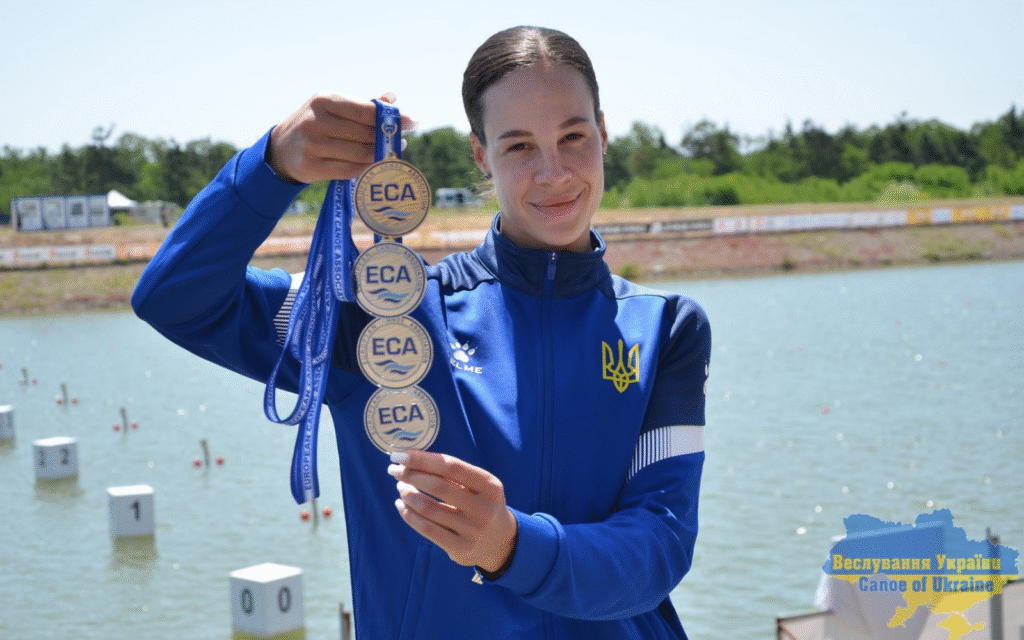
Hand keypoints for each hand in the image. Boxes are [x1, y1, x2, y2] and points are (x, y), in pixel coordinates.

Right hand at [267, 92, 416, 183]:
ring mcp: (313, 145)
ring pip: (360, 153)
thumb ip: (362, 104)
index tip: (412, 122)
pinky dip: (367, 167)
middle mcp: (316, 121)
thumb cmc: (316, 123)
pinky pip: (350, 169)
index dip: (391, 118)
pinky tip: (376, 163)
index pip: (365, 110)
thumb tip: (392, 97)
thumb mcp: (332, 107)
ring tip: (390, 152)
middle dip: (387, 138)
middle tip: (400, 140)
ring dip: (381, 154)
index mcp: (324, 100)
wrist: (281, 149)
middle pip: (365, 134)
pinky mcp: (312, 167)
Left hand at [389, 450, 517, 573]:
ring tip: (400, 487)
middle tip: (394, 470)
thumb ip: (451, 473)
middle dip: (411, 476)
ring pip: (429, 509)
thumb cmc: (480, 503)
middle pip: (438, 487)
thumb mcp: (478, 486)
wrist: (500, 542)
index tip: (400, 455)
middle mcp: (484, 508)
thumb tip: (410, 458)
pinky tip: (402, 505)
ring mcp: (472, 531)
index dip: (423, 460)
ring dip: (408, 495)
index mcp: (490, 486)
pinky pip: (427, 529)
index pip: (451, 467)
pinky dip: (409, 515)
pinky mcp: (460, 549)